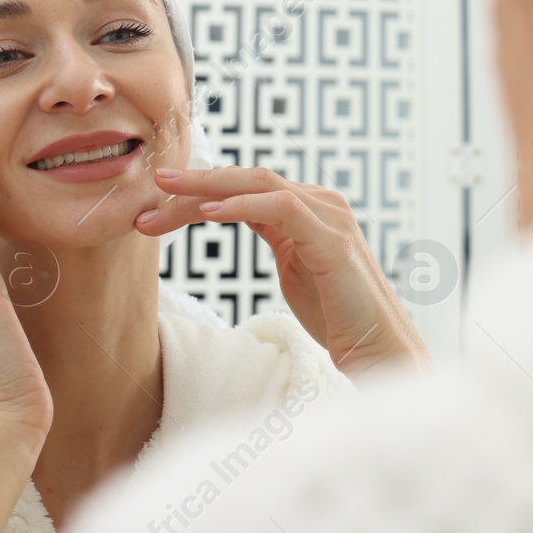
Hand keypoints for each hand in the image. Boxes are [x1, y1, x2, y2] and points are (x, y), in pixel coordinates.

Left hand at [135, 166, 429, 376]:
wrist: (381, 354)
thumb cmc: (338, 318)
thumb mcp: (294, 270)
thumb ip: (273, 239)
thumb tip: (236, 221)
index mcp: (308, 210)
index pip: (246, 188)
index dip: (200, 191)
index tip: (156, 204)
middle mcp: (321, 204)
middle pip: (248, 179)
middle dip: (196, 182)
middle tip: (152, 187)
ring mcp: (330, 218)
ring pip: (260, 184)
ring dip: (208, 188)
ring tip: (167, 196)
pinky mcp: (334, 240)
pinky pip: (281, 209)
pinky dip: (241, 206)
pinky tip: (209, 213)